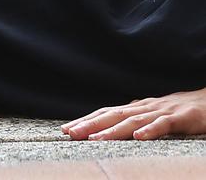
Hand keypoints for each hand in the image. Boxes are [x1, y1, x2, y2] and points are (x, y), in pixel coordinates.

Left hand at [62, 88, 205, 140]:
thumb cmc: (179, 110)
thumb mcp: (151, 114)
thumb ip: (132, 119)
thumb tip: (107, 125)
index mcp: (136, 108)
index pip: (105, 113)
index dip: (85, 120)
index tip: (66, 129)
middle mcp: (144, 107)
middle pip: (113, 115)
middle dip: (89, 124)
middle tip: (70, 133)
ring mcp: (162, 111)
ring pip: (133, 121)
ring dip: (113, 130)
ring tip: (95, 139)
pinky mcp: (182, 117)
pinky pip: (164, 124)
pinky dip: (151, 130)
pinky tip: (139, 137)